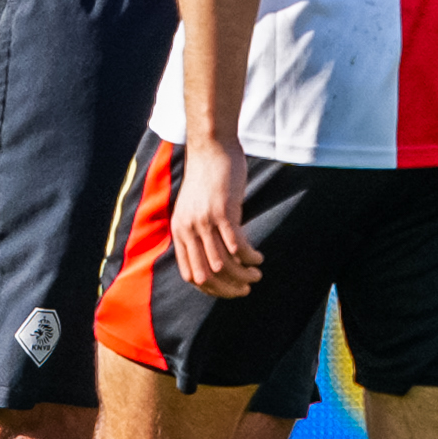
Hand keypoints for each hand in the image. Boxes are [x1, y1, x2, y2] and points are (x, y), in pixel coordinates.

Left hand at [172, 137, 265, 300]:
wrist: (211, 148)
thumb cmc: (207, 179)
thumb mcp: (195, 209)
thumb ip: (199, 232)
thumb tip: (215, 258)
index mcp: (179, 232)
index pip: (190, 275)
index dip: (211, 289)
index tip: (228, 290)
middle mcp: (188, 230)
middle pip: (206, 275)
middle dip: (228, 288)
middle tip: (246, 289)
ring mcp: (205, 221)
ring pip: (224, 264)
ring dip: (243, 275)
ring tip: (256, 274)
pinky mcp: (223, 211)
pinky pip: (237, 246)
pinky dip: (250, 258)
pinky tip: (258, 258)